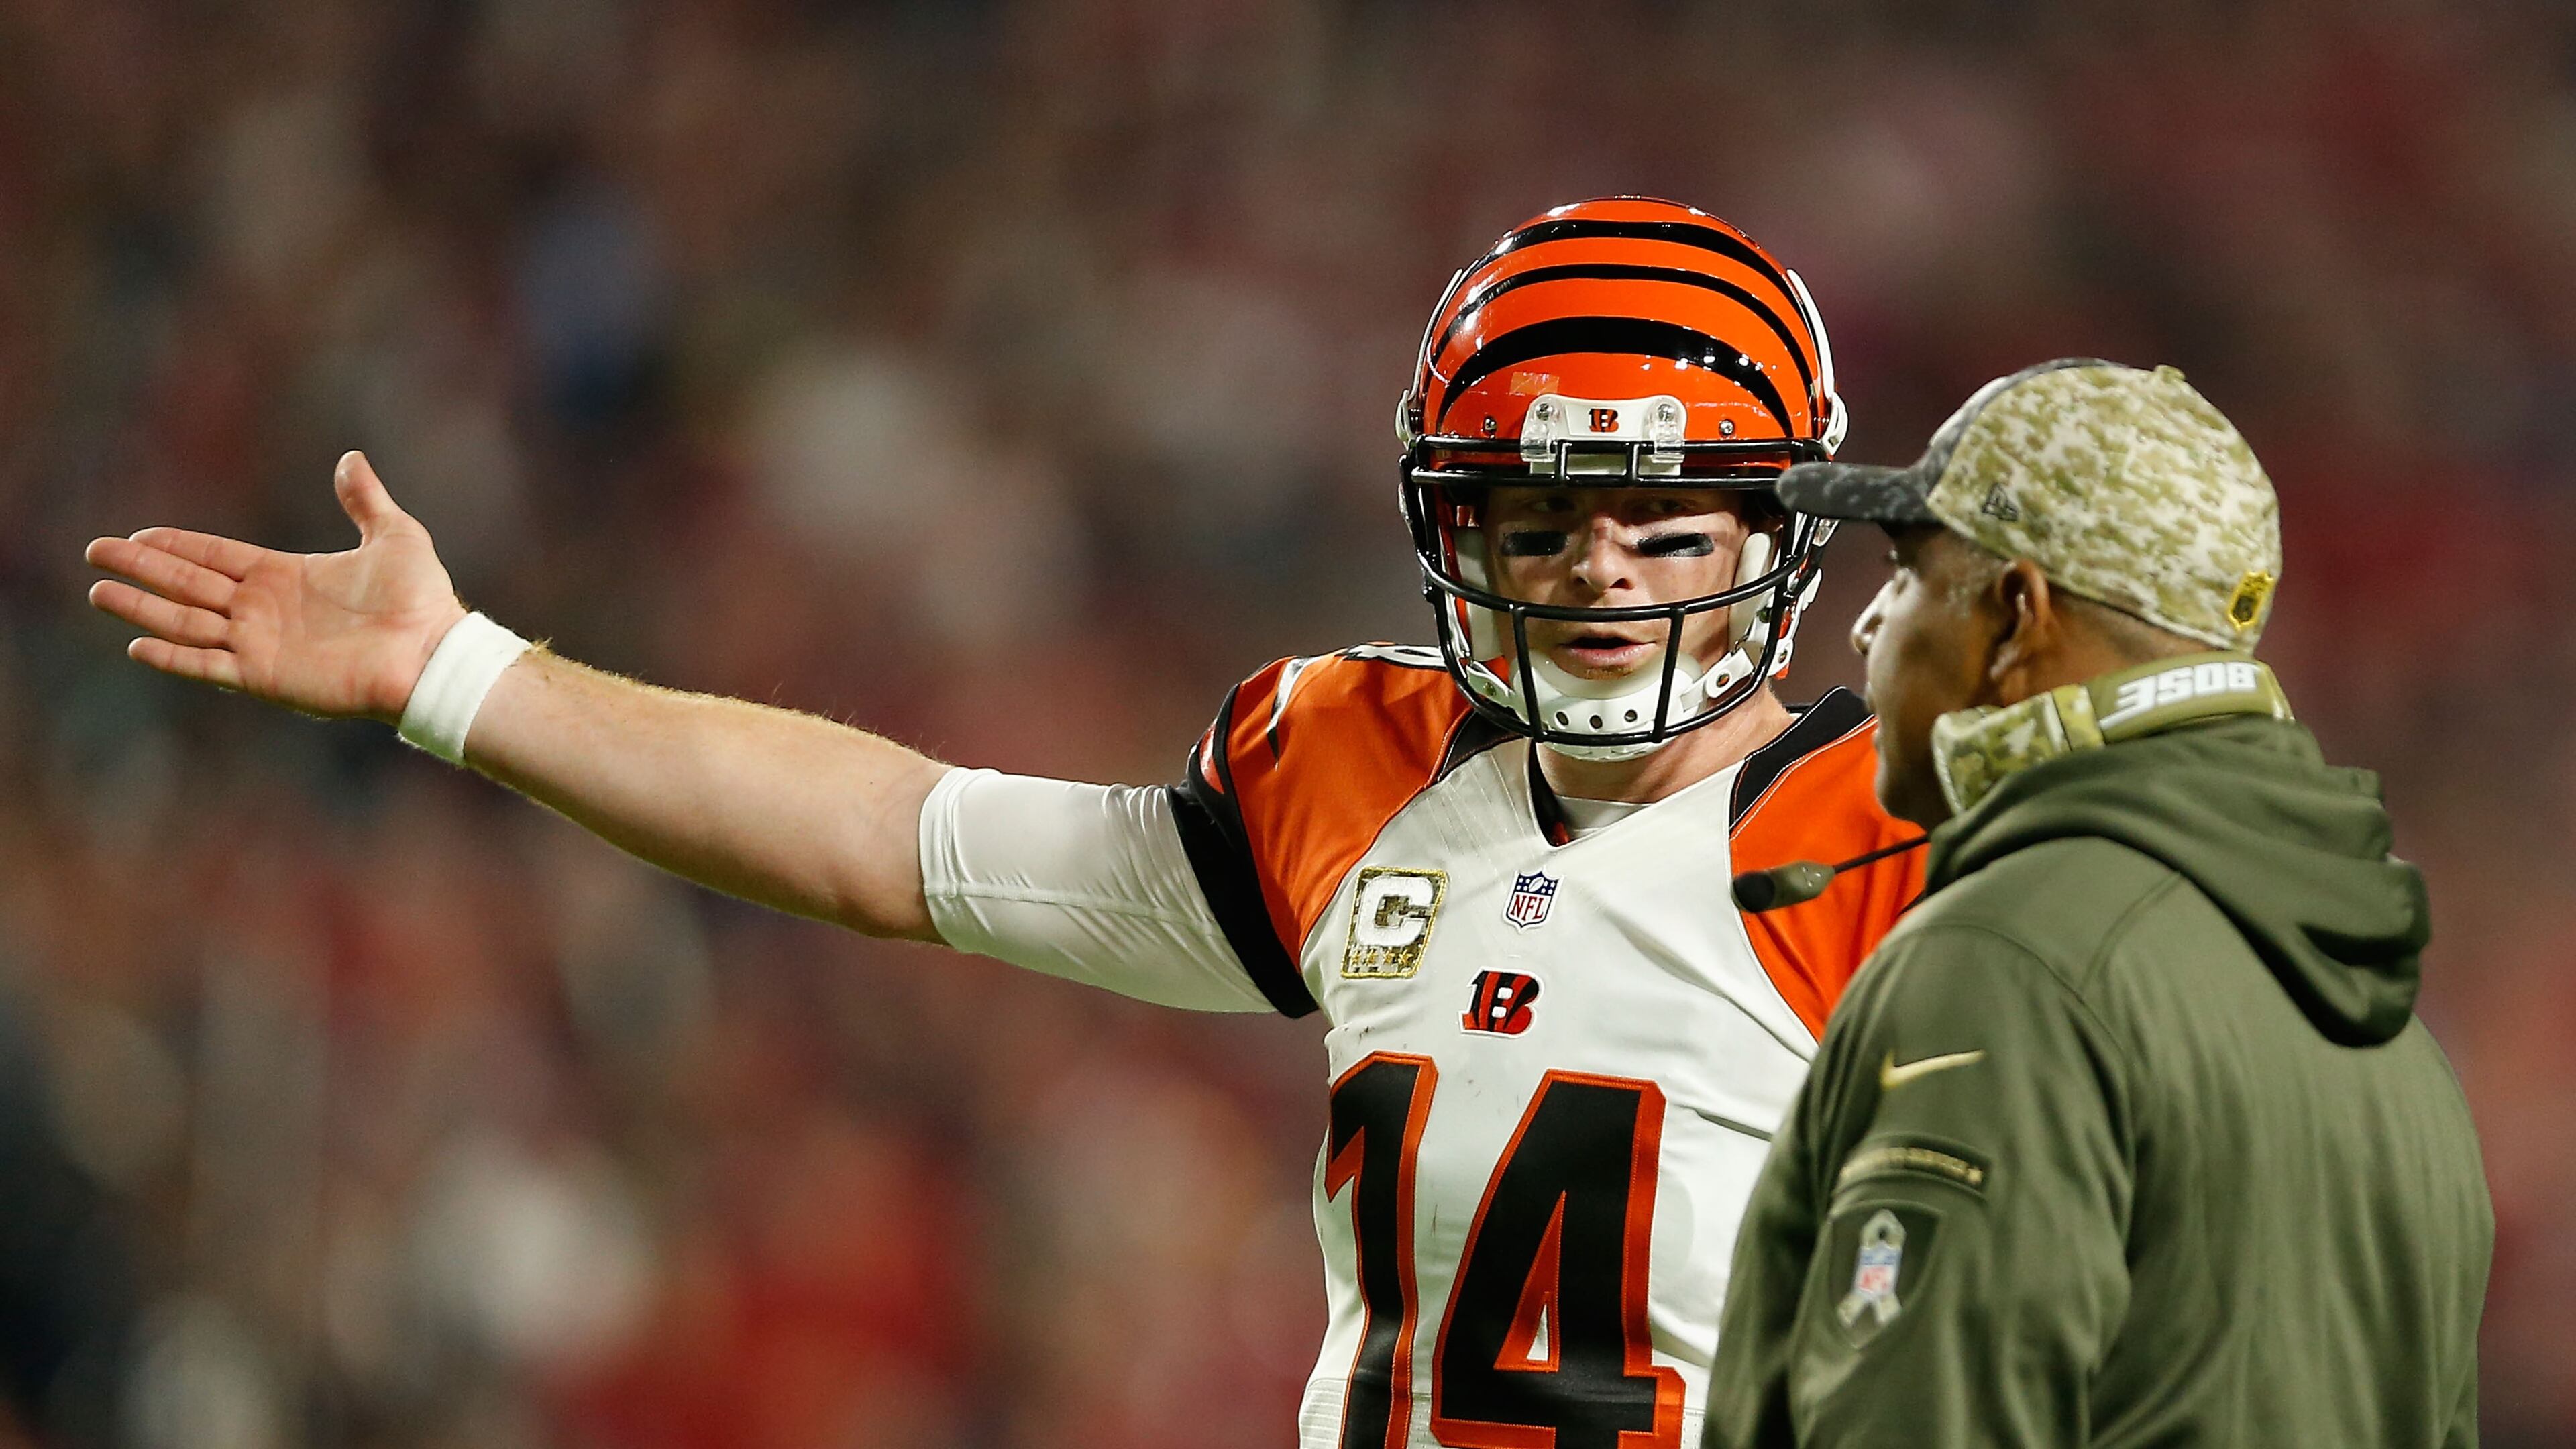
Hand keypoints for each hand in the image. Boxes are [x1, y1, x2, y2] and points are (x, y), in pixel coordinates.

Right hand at [86, 452, 470, 723]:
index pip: (216, 556)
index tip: (140, 533)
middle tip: (96, 553)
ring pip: (186, 622)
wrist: (434, 652)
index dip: (178, 546)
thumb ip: (365, 499)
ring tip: (99, 592)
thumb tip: (350, 458)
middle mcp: (264, 610)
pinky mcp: (266, 677)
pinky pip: (207, 666)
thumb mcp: (395, 535)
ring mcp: (261, 644)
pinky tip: (138, 644)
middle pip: (188, 585)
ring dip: (142, 608)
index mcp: (285, 575)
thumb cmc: (421, 599)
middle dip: (142, 568)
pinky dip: (173, 656)